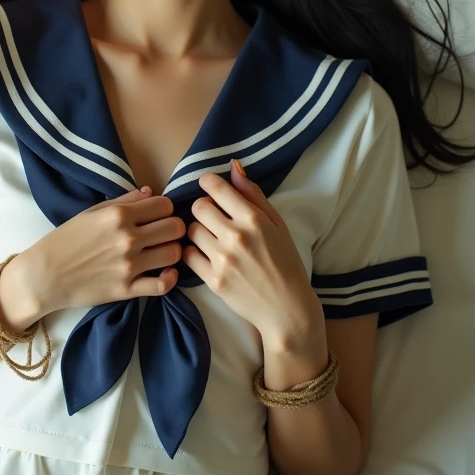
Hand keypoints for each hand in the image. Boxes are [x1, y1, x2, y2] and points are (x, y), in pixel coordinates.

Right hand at [20, 187, 186, 316]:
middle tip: (164, 233)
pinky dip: (170, 278)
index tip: (158, 215)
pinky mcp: (127, 290)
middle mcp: (127, 238)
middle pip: (175, 227)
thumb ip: (124, 200)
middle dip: (173, 227)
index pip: (165, 205)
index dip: (165, 208)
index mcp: (119, 215)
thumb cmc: (65, 240)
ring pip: (174, 254)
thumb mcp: (92, 212)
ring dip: (172, 251)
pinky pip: (163, 285)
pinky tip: (164, 272)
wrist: (44, 276)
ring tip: (162, 251)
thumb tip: (150, 192)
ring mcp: (129, 266)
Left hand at [183, 160, 324, 349]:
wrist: (287, 308)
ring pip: (191, 230)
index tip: (208, 186)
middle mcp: (236, 236)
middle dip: (204, 208)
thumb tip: (234, 166)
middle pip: (198, 207)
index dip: (207, 182)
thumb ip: (254, 194)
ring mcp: (223, 260)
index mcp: (253, 219)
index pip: (216, 188)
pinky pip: (188, 256)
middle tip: (213, 217)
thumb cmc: (285, 262)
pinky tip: (206, 255)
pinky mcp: (213, 281)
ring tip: (212, 238)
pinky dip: (193, 253)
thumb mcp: (277, 223)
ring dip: (199, 231)